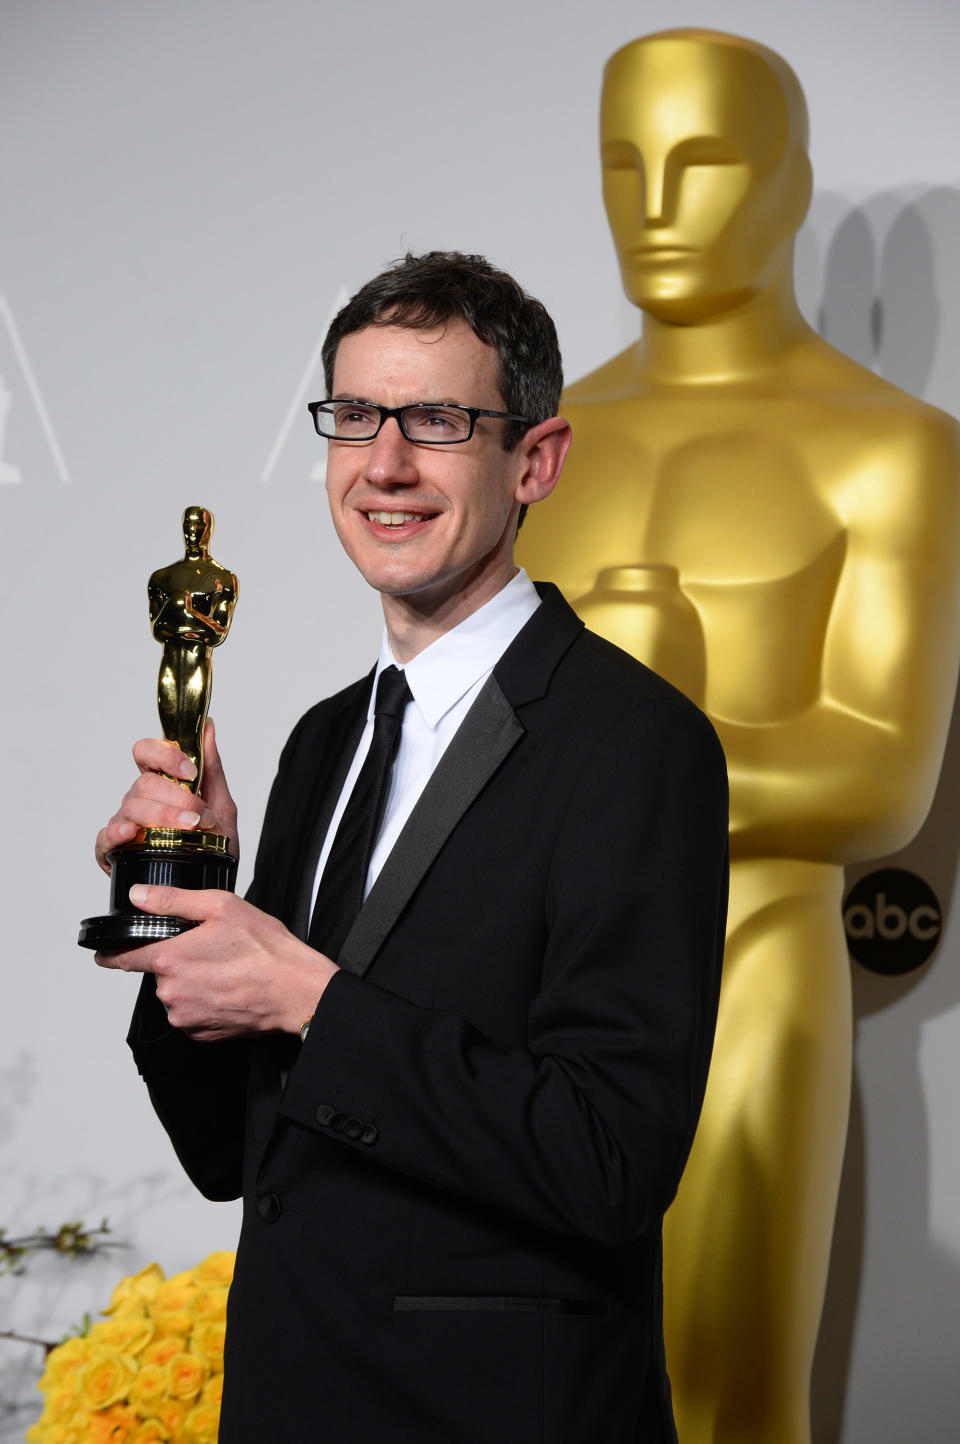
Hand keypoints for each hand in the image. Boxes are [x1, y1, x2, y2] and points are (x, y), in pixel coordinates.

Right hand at [95, 719, 237, 873]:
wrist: (213, 885)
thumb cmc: (214, 845)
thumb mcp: (222, 806)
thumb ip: (212, 768)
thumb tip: (209, 726)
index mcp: (162, 784)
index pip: (147, 753)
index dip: (165, 755)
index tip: (190, 771)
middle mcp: (140, 801)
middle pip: (144, 783)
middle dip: (175, 796)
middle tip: (198, 815)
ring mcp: (125, 824)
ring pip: (131, 807)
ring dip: (162, 815)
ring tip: (186, 828)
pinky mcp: (114, 851)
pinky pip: (105, 837)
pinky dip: (116, 833)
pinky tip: (132, 833)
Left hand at [95, 886, 337, 1040]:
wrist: (297, 992)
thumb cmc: (266, 949)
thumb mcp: (221, 907)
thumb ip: (173, 900)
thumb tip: (139, 896)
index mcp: (170, 960)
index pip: (122, 959)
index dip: (111, 953)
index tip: (102, 953)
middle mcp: (171, 994)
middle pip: (158, 972)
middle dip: (176, 960)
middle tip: (211, 949)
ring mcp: (186, 1018)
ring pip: (176, 993)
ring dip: (191, 982)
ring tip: (226, 969)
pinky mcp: (202, 1034)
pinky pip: (192, 1013)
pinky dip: (204, 1001)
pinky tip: (229, 988)